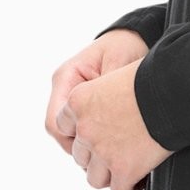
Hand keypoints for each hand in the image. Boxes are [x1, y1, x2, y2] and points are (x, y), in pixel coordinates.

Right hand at [45, 30, 149, 156]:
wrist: (134, 38)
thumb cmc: (125, 46)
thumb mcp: (119, 65)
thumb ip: (108, 92)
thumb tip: (106, 120)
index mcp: (66, 78)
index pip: (55, 122)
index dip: (73, 140)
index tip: (97, 147)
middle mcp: (64, 89)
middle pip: (60, 132)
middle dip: (82, 147)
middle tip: (108, 152)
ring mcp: (72, 97)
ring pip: (69, 134)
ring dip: (88, 144)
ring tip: (113, 146)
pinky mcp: (83, 103)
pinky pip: (81, 128)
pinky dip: (95, 137)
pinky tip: (114, 138)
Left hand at [55, 60, 171, 189]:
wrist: (174, 91)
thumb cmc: (151, 78)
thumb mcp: (114, 71)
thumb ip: (98, 95)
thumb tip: (101, 109)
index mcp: (79, 101)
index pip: (62, 125)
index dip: (79, 131)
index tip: (94, 131)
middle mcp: (86, 128)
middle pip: (80, 154)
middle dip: (95, 154)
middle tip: (115, 148)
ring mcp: (104, 152)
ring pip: (94, 178)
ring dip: (108, 174)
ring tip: (124, 167)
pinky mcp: (124, 170)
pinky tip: (137, 181)